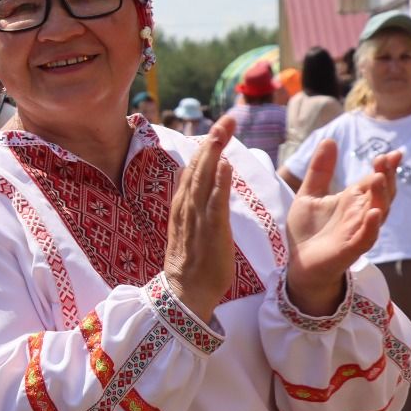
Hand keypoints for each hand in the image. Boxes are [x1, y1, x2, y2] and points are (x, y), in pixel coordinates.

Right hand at [164, 115, 236, 322]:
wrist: (185, 292)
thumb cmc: (191, 261)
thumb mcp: (188, 224)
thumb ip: (191, 198)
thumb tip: (194, 171)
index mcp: (182, 204)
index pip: (193, 168)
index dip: (206, 146)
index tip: (219, 126)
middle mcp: (186, 206)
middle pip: (199, 167)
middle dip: (213, 141)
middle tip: (227, 118)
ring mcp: (197, 218)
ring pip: (204, 179)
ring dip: (214, 153)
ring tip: (224, 131)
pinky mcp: (211, 231)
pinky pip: (215, 203)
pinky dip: (220, 183)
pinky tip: (226, 165)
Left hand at [285, 140, 397, 314]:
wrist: (298, 263)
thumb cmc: (307, 230)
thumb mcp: (309, 194)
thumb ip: (320, 170)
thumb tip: (330, 139)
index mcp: (353, 201)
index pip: (374, 181)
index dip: (384, 168)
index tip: (392, 153)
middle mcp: (360, 215)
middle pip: (382, 195)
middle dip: (386, 177)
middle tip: (386, 160)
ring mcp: (357, 232)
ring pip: (378, 213)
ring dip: (381, 197)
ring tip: (379, 178)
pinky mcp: (350, 249)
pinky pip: (366, 237)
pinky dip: (371, 226)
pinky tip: (374, 213)